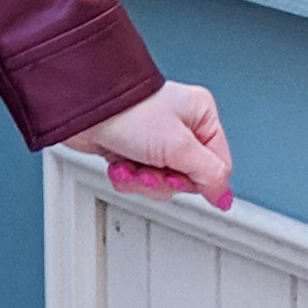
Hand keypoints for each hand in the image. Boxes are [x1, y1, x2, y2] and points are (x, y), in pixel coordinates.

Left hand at [66, 81, 232, 208]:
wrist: (82, 110)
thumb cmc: (128, 112)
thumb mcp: (179, 146)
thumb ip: (208, 174)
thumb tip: (224, 197)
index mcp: (201, 115)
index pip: (218, 165)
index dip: (198, 180)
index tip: (178, 178)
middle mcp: (180, 126)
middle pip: (187, 179)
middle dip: (162, 180)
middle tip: (151, 169)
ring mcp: (155, 139)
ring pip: (161, 183)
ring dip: (141, 180)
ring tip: (131, 165)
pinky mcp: (131, 150)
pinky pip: (138, 179)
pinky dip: (126, 177)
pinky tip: (118, 163)